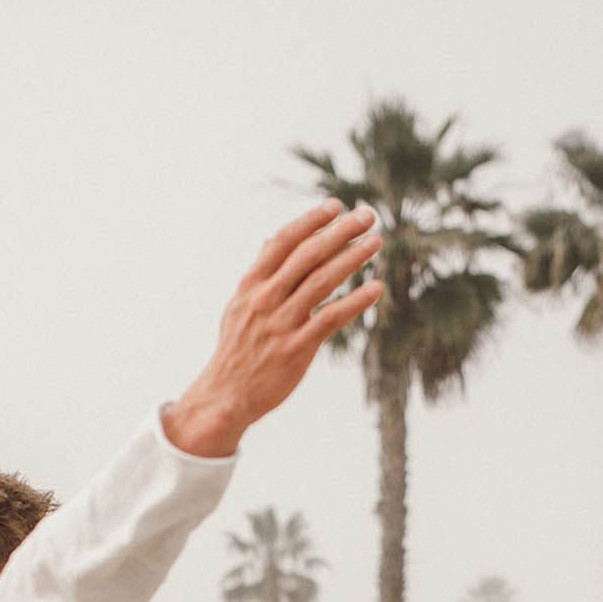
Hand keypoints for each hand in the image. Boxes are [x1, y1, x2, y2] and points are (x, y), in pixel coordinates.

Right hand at [164, 204, 382, 456]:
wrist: (226, 395)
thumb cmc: (236, 350)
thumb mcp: (238, 306)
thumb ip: (258, 273)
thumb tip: (269, 239)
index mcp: (251, 285)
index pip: (284, 241)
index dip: (311, 221)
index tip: (336, 205)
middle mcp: (266, 299)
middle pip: (308, 255)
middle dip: (340, 231)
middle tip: (367, 215)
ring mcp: (281, 323)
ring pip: (322, 281)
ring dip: (352, 258)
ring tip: (375, 241)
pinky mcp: (297, 348)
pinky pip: (331, 318)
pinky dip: (356, 302)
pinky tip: (376, 289)